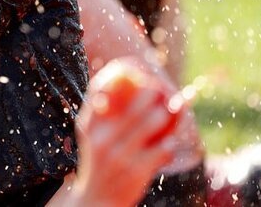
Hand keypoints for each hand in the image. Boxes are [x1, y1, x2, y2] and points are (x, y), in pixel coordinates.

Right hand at [70, 59, 179, 206]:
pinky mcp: (136, 171)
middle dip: (149, 92)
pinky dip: (168, 143)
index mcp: (88, 127)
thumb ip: (100, 113)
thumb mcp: (91, 137)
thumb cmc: (97, 162)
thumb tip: (116, 83)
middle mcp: (101, 139)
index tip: (131, 66)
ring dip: (164, 114)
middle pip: (131, 106)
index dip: (116, 74)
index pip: (100, 91)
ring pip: (150, 125)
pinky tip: (172, 139)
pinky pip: (160, 149)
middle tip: (160, 86)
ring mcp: (119, 156)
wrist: (96, 201)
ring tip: (171, 108)